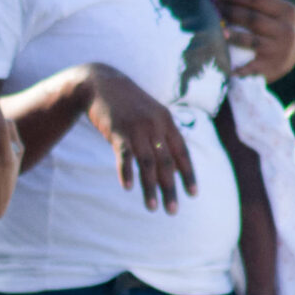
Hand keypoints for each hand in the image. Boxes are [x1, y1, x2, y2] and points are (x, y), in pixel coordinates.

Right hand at [81, 66, 195, 211]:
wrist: (101, 83)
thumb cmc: (128, 103)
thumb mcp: (152, 114)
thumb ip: (163, 136)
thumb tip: (174, 165)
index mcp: (167, 122)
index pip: (182, 152)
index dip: (189, 174)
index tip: (193, 194)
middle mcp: (155, 126)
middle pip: (167, 163)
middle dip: (171, 189)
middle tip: (173, 211)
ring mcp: (137, 128)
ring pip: (148, 163)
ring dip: (151, 188)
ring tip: (152, 207)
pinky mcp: (117, 131)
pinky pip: (125, 156)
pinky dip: (127, 172)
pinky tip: (128, 187)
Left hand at [221, 0, 294, 81]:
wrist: (290, 57)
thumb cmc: (273, 29)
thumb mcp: (274, 13)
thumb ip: (256, 4)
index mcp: (286, 11)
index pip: (256, 0)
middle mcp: (286, 30)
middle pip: (252, 18)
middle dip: (229, 13)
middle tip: (212, 10)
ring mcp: (279, 49)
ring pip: (251, 40)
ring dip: (233, 36)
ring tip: (218, 31)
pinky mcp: (272, 66)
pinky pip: (252, 66)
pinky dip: (240, 69)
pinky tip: (227, 68)